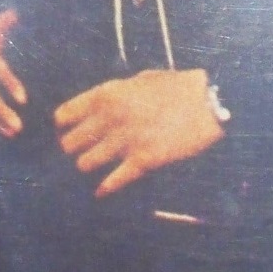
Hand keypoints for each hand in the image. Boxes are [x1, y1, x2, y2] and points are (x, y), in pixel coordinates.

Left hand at [55, 67, 223, 196]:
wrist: (209, 103)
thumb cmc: (178, 87)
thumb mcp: (141, 80)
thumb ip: (117, 94)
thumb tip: (99, 107)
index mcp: (107, 94)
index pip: (64, 116)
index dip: (63, 126)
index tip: (67, 131)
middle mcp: (110, 118)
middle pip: (69, 143)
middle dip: (73, 148)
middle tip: (80, 151)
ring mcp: (125, 141)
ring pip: (85, 164)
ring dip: (88, 165)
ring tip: (93, 166)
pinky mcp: (143, 161)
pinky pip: (113, 180)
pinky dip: (105, 187)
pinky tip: (101, 191)